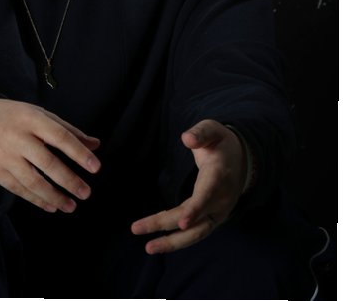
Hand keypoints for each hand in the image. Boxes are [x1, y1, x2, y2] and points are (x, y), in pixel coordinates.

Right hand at [0, 98, 100, 212]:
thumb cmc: (14, 117)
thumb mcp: (39, 115)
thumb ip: (67, 130)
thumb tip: (95, 145)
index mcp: (30, 119)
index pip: (59, 136)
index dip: (79, 153)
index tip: (95, 167)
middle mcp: (16, 137)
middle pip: (47, 163)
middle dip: (69, 180)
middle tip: (85, 193)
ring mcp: (3, 155)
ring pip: (32, 181)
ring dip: (54, 196)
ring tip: (71, 205)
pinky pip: (18, 189)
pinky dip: (37, 200)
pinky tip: (51, 205)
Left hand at [130, 119, 245, 253]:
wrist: (242, 160)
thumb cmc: (220, 143)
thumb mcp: (212, 130)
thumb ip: (200, 133)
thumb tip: (186, 138)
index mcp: (219, 177)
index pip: (206, 195)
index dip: (195, 210)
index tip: (181, 222)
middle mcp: (221, 199)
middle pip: (195, 219)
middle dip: (167, 226)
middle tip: (137, 228)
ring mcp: (218, 212)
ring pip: (196, 233)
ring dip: (172, 242)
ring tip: (148, 248)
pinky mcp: (212, 218)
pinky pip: (194, 232)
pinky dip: (177, 239)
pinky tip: (156, 243)